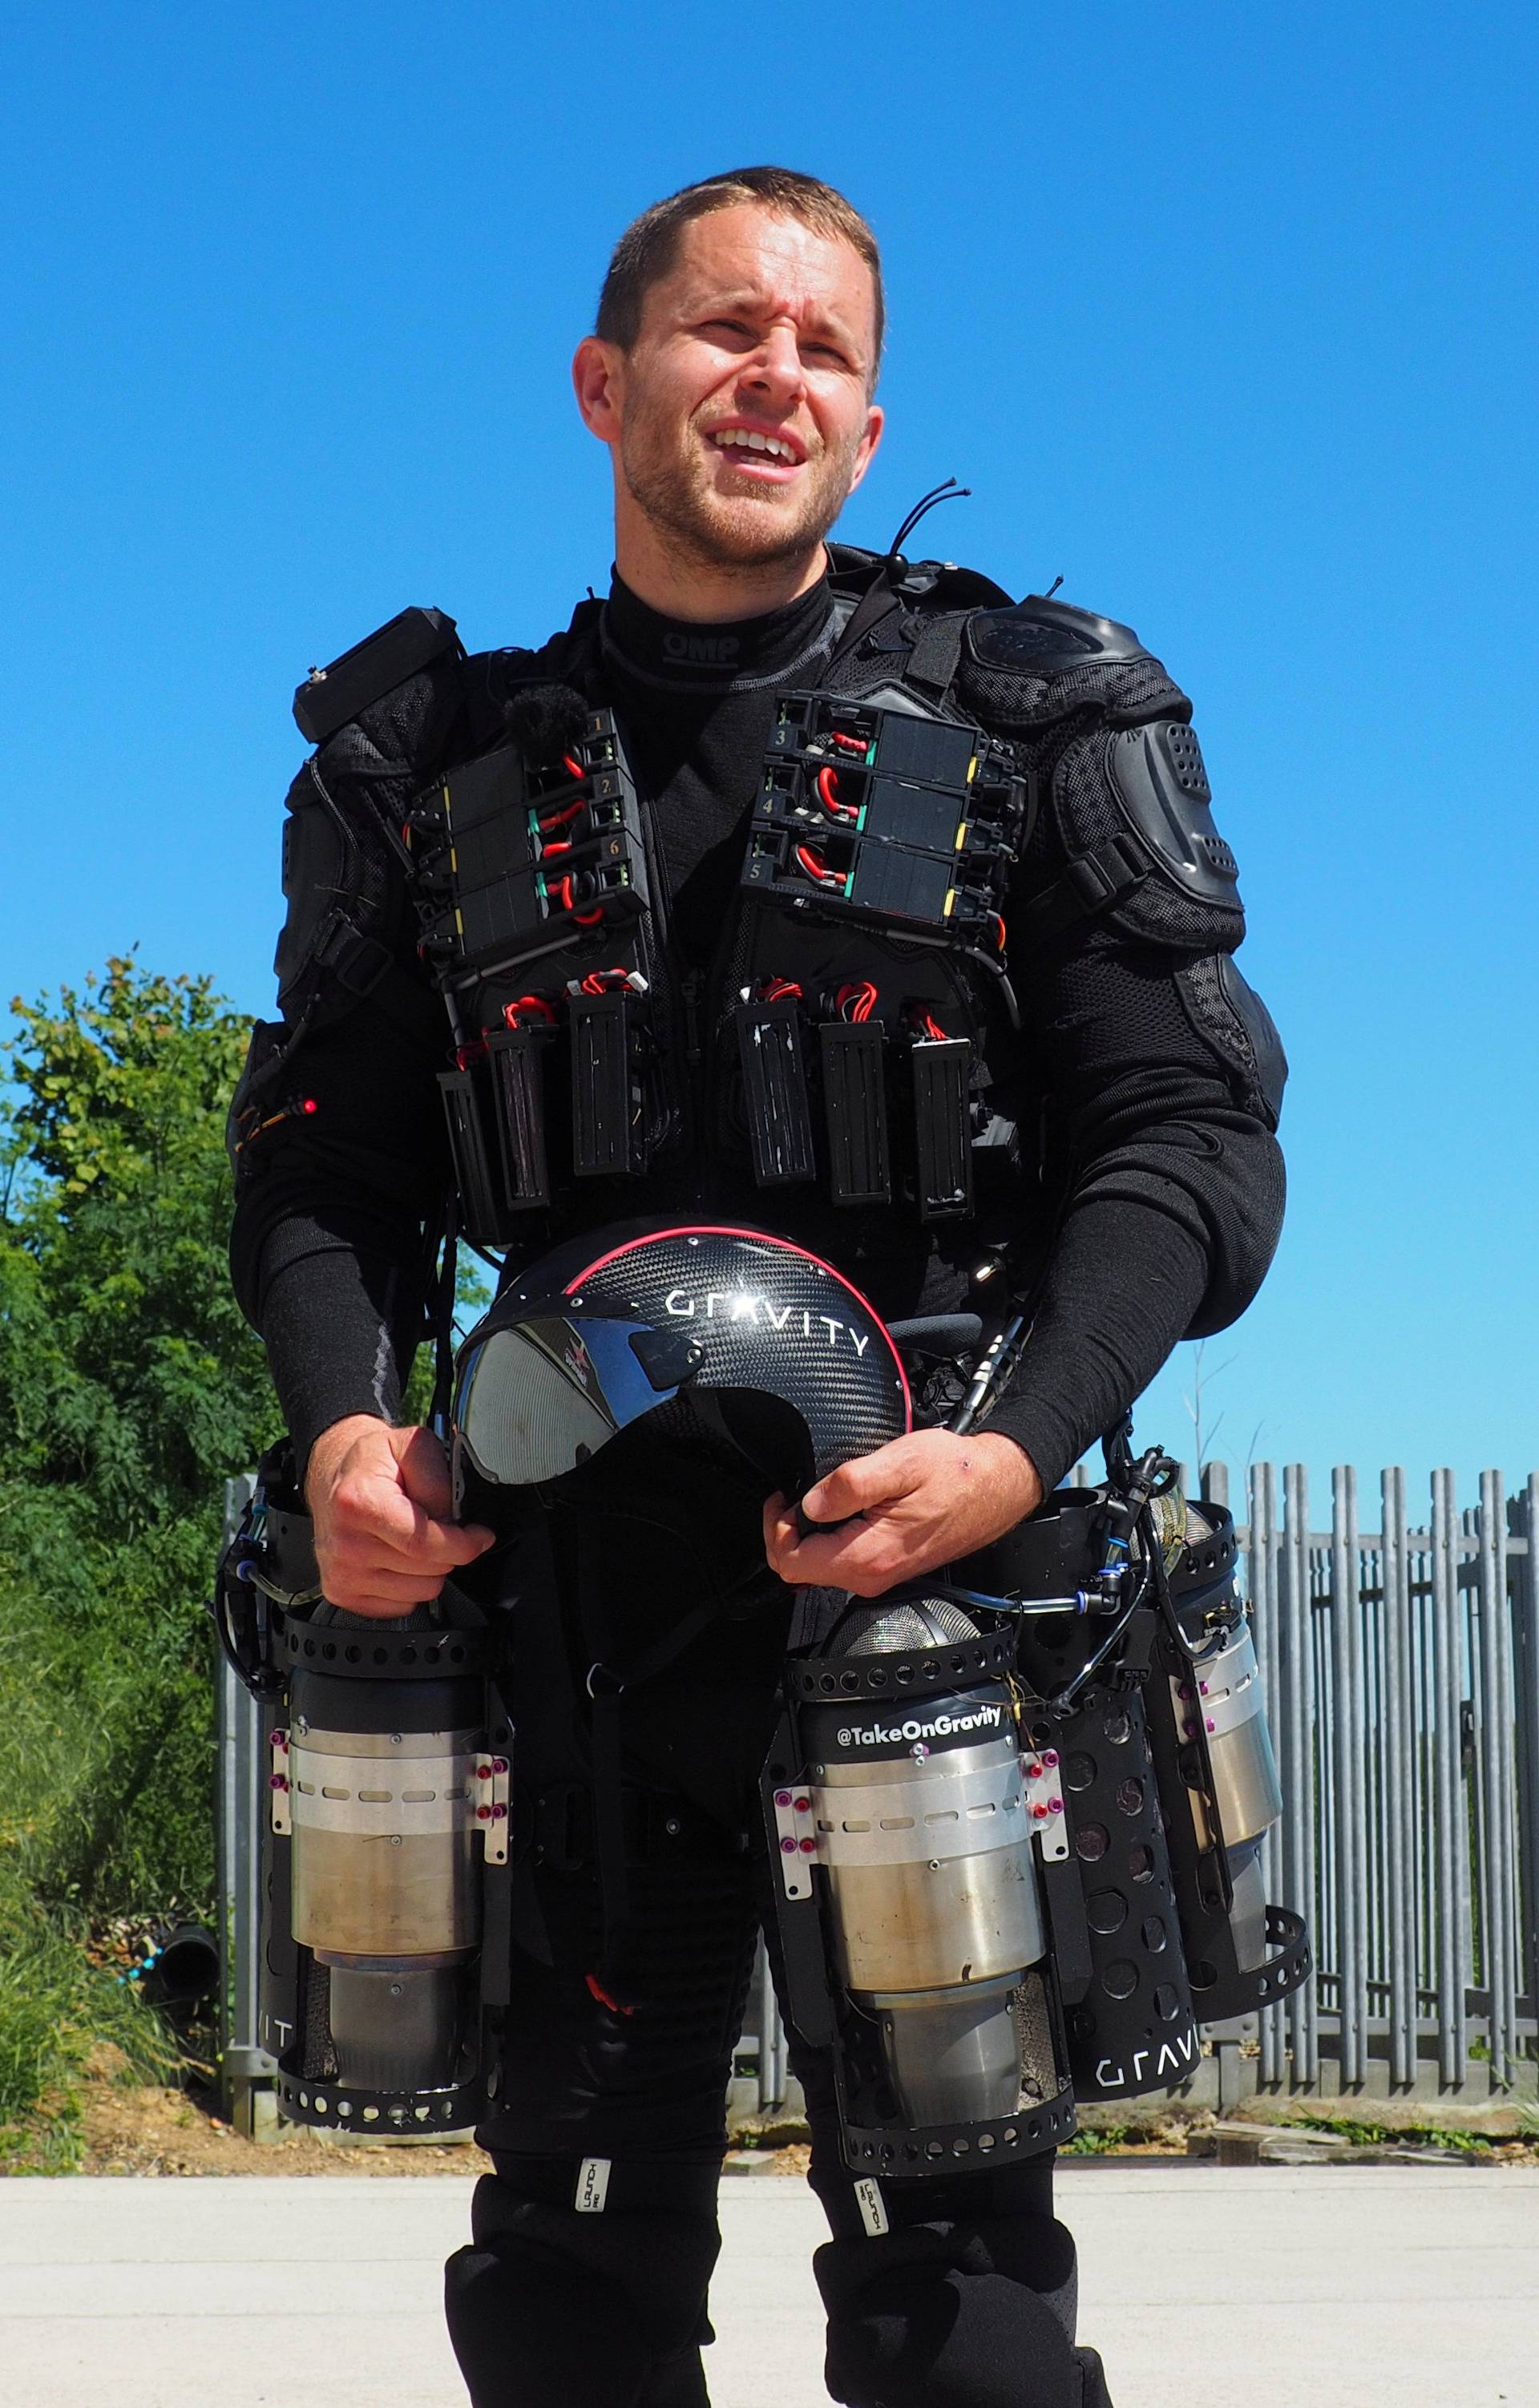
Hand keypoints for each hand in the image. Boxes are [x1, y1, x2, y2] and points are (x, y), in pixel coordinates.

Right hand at [304, 1415, 494, 1618]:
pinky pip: (403, 1605)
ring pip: (421, 1592)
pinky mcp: (343, 1594)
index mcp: (360, 1504)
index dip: (463, 1544)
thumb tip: (455, 1522)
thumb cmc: (372, 1463)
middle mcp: (346, 1544)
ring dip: (430, 1569)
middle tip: (437, 1527)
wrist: (333, 1476)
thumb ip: (438, 1480)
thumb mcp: (412, 1446)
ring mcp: (341, 1574)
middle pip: (429, 1571)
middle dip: (448, 1551)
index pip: (424, 1545)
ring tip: (414, 1539)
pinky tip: (397, 1557)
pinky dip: (410, 1585)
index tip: (479, 1536)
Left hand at [763, 1428, 1042, 1598]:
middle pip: (801, 1569)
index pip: (792, 1563)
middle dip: (788, 1531)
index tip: (784, 1498)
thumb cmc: (957, 1474)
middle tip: (797, 1494)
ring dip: (811, 1532)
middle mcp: (872, 1574)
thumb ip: (850, 1485)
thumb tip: (811, 1504)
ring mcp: (880, 1573)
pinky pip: (842, 1559)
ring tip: (823, 1496)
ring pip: (820, 1566)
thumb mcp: (900, 1463)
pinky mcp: (888, 1565)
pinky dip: (831, 1535)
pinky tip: (844, 1507)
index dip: (776, 1528)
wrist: (997, 1486)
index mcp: (868, 1555)